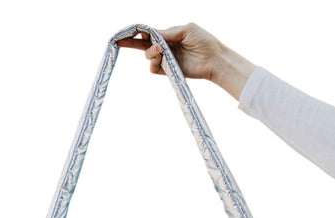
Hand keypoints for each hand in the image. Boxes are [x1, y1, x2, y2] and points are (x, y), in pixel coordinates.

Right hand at [117, 23, 256, 99]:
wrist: (214, 59)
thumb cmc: (203, 41)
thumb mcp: (185, 30)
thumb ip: (167, 32)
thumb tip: (150, 34)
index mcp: (169, 34)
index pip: (149, 32)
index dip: (137, 32)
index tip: (128, 31)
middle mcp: (165, 47)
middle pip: (143, 45)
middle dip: (130, 42)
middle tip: (120, 42)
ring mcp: (166, 59)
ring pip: (148, 56)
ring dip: (149, 52)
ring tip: (159, 49)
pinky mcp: (169, 71)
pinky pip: (154, 68)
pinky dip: (154, 62)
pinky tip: (161, 56)